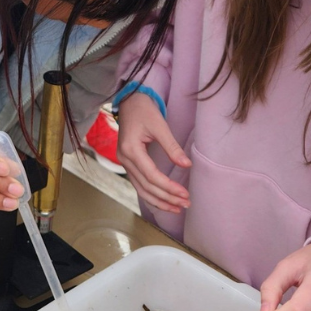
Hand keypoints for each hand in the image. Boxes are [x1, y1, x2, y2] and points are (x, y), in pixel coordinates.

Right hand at [116, 93, 190, 212]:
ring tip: (176, 208)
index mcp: (131, 150)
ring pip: (141, 189)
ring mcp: (124, 162)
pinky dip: (151, 194)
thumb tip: (186, 165)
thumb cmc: (144, 110)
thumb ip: (172, 147)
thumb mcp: (160, 125)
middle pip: (146, 186)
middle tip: (186, 203)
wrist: (129, 102)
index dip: (169, 187)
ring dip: (159, 200)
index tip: (185, 194)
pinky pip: (139, 184)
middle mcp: (124, 159)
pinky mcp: (128, 163)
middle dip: (166, 197)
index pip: (152, 176)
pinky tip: (164, 200)